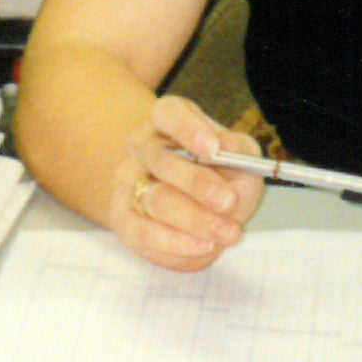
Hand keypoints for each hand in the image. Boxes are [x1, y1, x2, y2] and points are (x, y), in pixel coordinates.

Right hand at [109, 94, 262, 272]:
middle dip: (198, 185)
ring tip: (227, 233)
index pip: (169, 114)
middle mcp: (140, 146)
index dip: (190, 129)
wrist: (186, 198)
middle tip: (229, 202)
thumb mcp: (236, 152)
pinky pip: (144, 234)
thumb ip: (239, 152)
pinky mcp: (122, 217)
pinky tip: (205, 248)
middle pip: (161, 161)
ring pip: (155, 201)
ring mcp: (127, 182)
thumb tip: (230, 154)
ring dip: (194, 221)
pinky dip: (177, 245)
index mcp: (166, 119)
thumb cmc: (216, 169)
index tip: (215, 148)